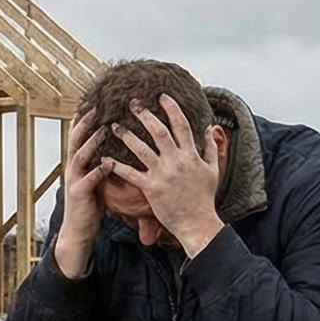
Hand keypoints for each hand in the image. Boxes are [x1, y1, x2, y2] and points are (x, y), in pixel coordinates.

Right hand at [51, 112, 111, 278]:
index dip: (85, 120)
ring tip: (103, 129)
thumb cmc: (90, 208)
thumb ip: (103, 168)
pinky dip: (100, 170)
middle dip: (84, 123)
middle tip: (96, 107)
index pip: (80, 137)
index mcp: (78, 165)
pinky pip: (90, 179)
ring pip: (80, 156)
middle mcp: (73, 169)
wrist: (78, 233)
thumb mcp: (97, 184)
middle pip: (75, 140)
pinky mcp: (79, 194)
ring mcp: (74, 181)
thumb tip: (117, 153)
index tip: (94, 103)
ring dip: (91, 142)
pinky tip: (110, 163)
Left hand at [106, 95, 225, 254]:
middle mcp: (176, 161)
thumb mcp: (213, 170)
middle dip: (145, 115)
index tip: (162, 97)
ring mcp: (162, 174)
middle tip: (133, 103)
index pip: (181, 125)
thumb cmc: (204, 198)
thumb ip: (211, 147)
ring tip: (115, 126)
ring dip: (127, 136)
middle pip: (159, 132)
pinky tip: (105, 158)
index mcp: (191, 155)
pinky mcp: (151, 188)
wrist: (197, 223)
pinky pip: (131, 174)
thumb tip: (210, 128)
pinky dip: (117, 166)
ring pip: (142, 149)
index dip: (172, 109)